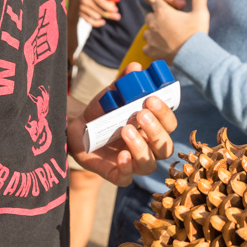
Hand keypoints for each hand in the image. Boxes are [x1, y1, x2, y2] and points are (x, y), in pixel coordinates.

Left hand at [67, 63, 176, 186]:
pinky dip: (126, 168)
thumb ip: (123, 83)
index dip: (165, 113)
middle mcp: (148, 147)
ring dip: (141, 147)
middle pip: (165, 146)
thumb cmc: (101, 113)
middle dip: (155, 130)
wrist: (77, 128)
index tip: (151, 99)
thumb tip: (136, 67)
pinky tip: (121, 155)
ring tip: (126, 130)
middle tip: (140, 114)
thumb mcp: (111, 96)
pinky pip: (127, 178)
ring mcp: (133, 163)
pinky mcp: (116, 174)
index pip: (170, 124)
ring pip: (149, 164)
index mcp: (152, 128)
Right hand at [77, 0, 119, 26]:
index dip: (109, 7)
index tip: (116, 10)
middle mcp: (85, 1)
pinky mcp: (80, 13)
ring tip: (105, 14)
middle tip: (118, 17)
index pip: (101, 2)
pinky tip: (103, 22)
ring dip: (102, 17)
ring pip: (96, 17)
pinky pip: (90, 21)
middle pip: (99, 11)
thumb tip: (114, 7)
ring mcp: (82, 8)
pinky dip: (97, 23)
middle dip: (110, 15)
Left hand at [143, 0, 208, 63]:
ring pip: (146, 32)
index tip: (169, 7)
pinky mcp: (152, 51)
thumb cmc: (197, 33)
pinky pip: (146, 48)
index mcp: (163, 12)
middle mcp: (154, 23)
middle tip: (168, 22)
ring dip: (153, 32)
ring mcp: (151, 38)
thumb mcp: (201, 14)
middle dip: (157, 17)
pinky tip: (159, 48)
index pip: (157, 1)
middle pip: (150, 15)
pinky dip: (151, 48)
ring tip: (164, 35)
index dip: (163, 3)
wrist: (194, 55)